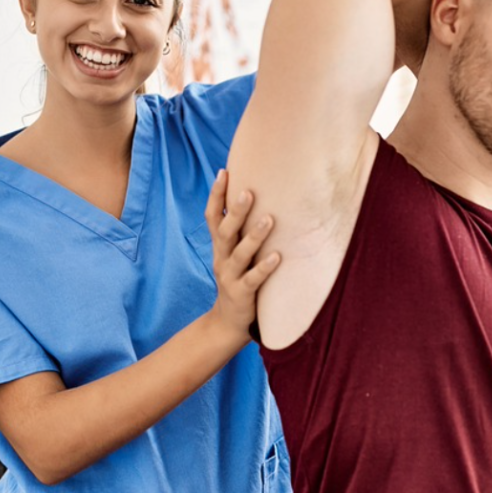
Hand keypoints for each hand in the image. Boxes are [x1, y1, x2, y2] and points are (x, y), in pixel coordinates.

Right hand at [205, 169, 280, 337]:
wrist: (228, 321)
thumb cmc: (238, 278)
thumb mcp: (233, 253)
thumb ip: (239, 230)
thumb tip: (253, 197)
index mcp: (220, 246)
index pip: (212, 216)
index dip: (216, 195)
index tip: (224, 171)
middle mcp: (221, 258)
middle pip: (225, 231)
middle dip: (235, 211)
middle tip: (248, 191)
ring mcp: (230, 276)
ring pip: (240, 254)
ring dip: (254, 236)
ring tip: (270, 219)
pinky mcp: (242, 294)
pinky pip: (254, 279)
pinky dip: (265, 267)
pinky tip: (278, 256)